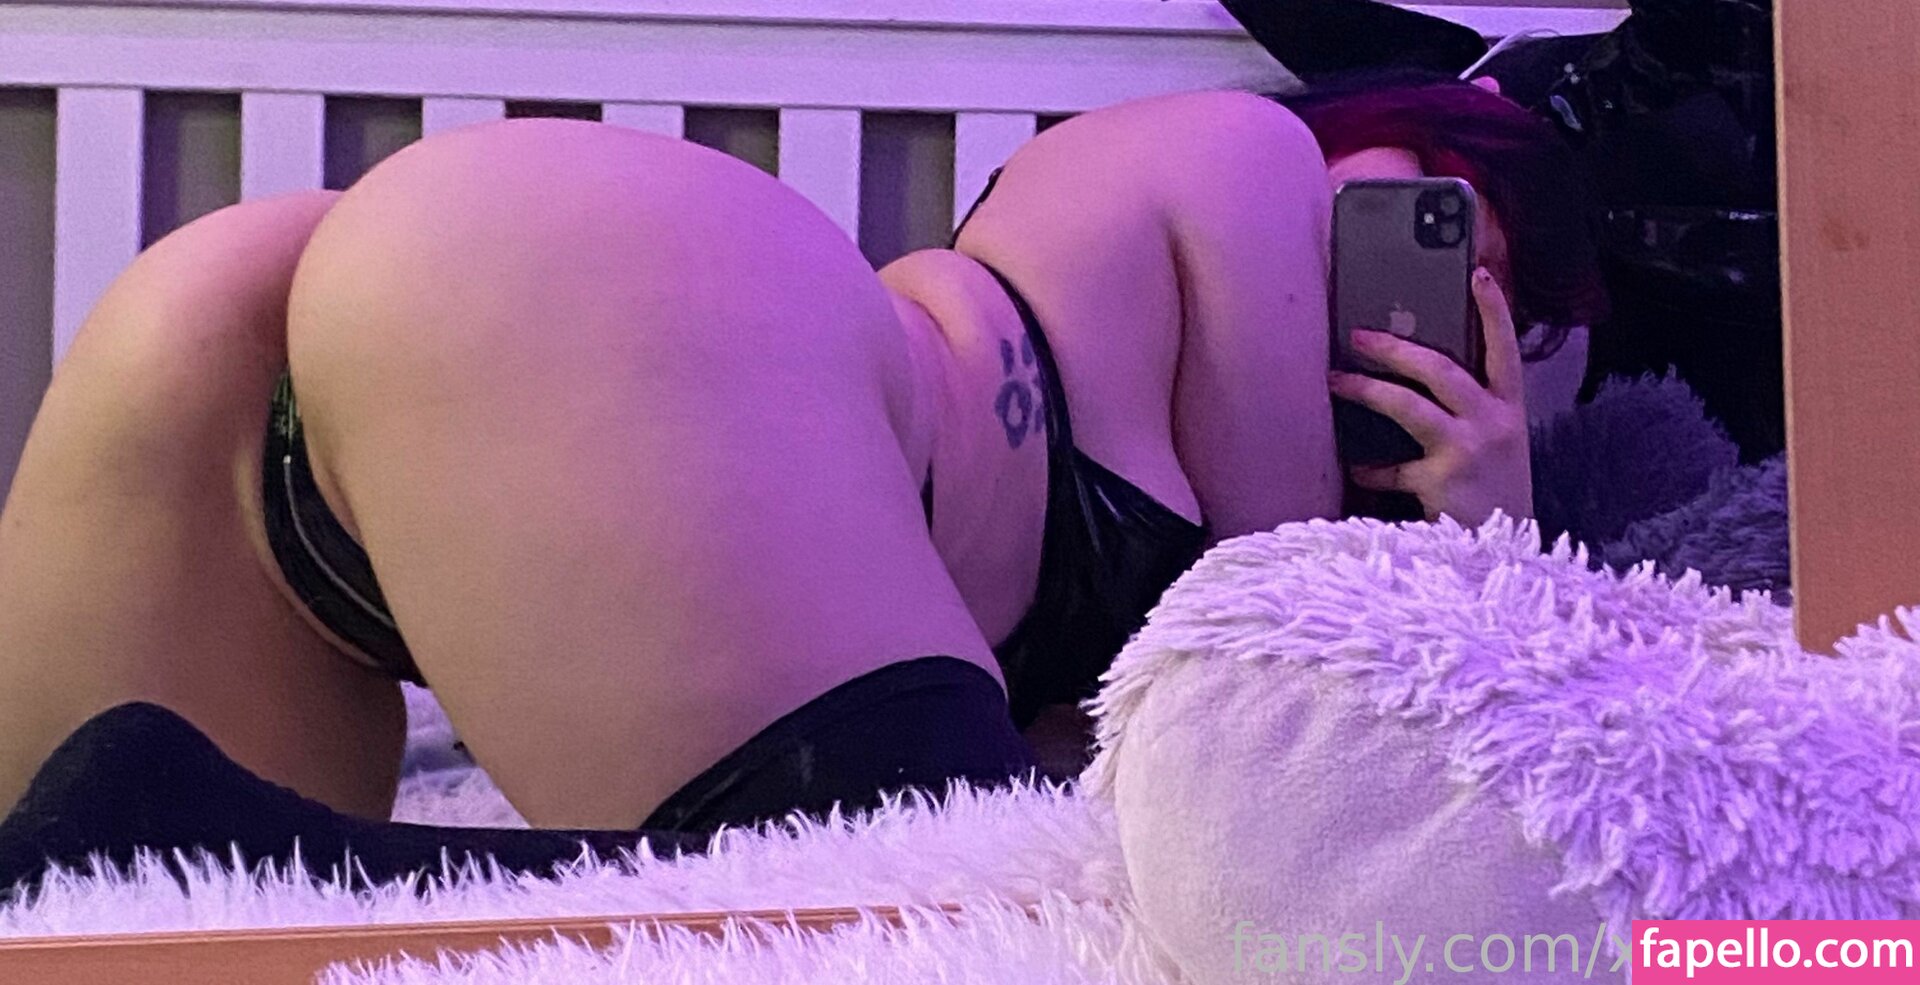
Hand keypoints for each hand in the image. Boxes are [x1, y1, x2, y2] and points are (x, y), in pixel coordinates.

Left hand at [1327, 268, 1532, 523]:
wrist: (1508, 551)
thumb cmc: (1495, 494)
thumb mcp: (1498, 445)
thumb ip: (1472, 413)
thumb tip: (1420, 377)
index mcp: (1510, 409)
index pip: (1506, 349)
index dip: (1494, 310)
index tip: (1479, 273)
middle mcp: (1494, 423)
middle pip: (1441, 369)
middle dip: (1395, 348)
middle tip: (1358, 335)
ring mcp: (1469, 450)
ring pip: (1410, 405)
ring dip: (1368, 390)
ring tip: (1336, 380)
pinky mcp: (1442, 480)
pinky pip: (1392, 467)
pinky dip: (1370, 467)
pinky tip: (1355, 467)